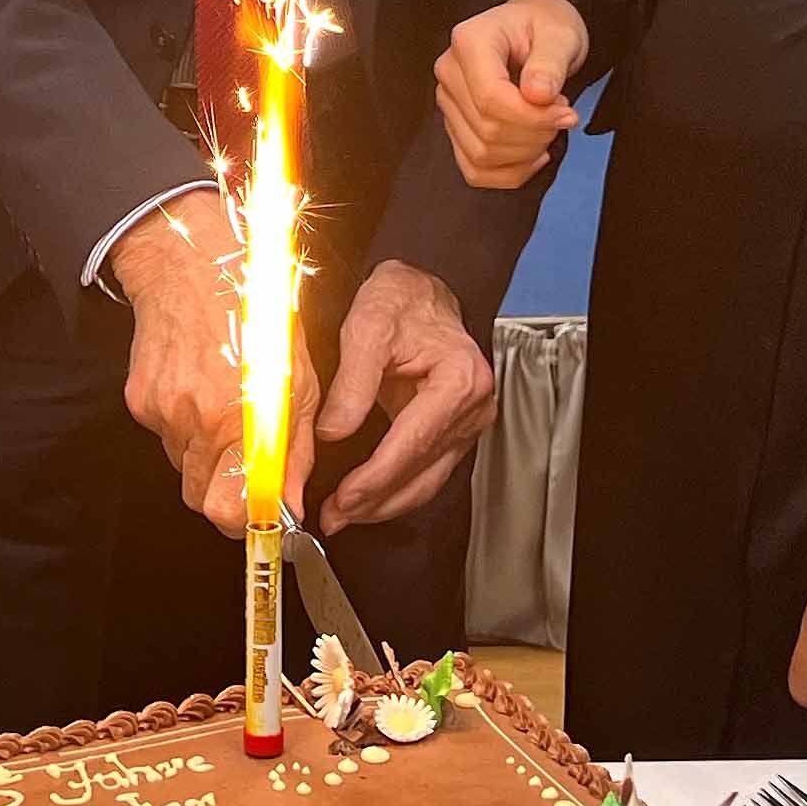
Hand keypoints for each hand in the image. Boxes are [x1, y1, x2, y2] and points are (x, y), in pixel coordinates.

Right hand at [109, 193, 317, 537]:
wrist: (195, 264)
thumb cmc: (257, 312)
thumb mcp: (299, 380)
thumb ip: (295, 448)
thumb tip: (290, 501)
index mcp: (237, 418)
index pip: (228, 509)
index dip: (244, 523)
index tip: (261, 517)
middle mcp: (195, 421)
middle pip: (202, 500)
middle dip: (228, 494)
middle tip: (247, 465)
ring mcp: (162, 412)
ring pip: (184, 469)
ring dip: (207, 457)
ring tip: (226, 411)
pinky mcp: (140, 400)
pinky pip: (165, 437)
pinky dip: (185, 428)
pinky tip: (201, 392)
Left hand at [313, 263, 494, 528]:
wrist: (423, 289)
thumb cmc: (402, 300)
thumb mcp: (367, 326)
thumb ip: (352, 383)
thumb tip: (332, 432)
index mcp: (459, 380)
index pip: (413, 444)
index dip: (375, 478)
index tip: (344, 497)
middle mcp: (473, 406)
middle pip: (423, 471)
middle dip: (376, 501)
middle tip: (334, 516)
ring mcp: (469, 421)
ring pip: (428, 480)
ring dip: (385, 503)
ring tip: (343, 514)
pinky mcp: (455, 429)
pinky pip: (427, 469)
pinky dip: (396, 488)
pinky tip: (367, 498)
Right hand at [433, 0, 586, 189]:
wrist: (534, 29)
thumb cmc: (545, 27)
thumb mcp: (560, 35)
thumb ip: (550, 63)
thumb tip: (538, 95)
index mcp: (469, 41)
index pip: (490, 98)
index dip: (532, 117)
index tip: (566, 113)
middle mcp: (450, 72)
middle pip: (487, 129)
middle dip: (536, 133)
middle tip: (563, 114)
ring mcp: (448, 102)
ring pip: (481, 154)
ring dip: (526, 152)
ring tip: (548, 125)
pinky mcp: (455, 126)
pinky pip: (475, 170)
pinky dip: (510, 172)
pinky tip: (534, 152)